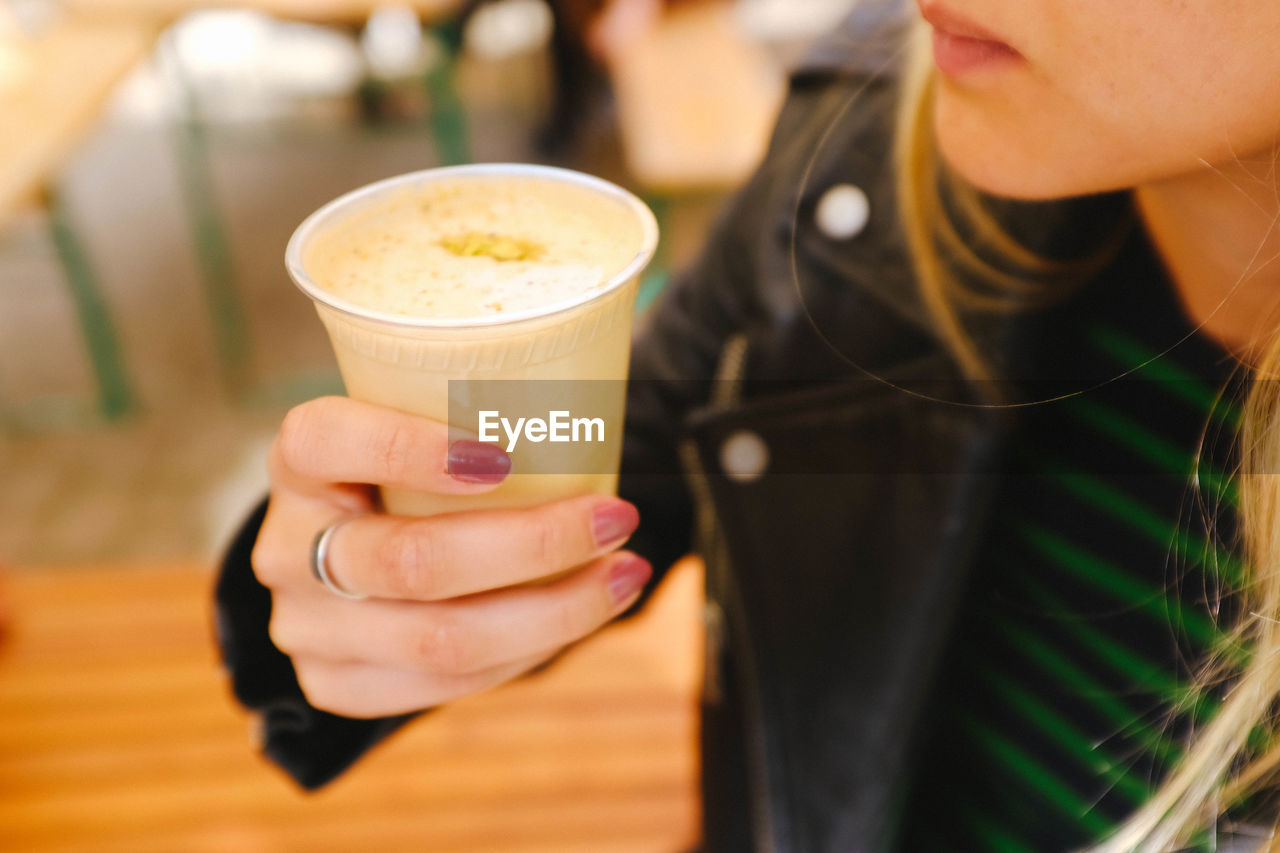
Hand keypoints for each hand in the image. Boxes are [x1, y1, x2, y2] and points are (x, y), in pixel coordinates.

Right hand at [251, 396, 650, 718]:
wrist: (351, 550)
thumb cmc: (413, 472)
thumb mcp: (418, 426)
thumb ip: (475, 416)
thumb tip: (596, 401)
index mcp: (299, 459)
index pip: (329, 442)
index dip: (412, 450)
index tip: (506, 455)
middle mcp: (287, 547)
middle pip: (412, 560)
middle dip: (534, 544)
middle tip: (615, 517)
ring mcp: (305, 626)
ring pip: (441, 639)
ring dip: (554, 612)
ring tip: (625, 575)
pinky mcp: (334, 683)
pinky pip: (446, 684)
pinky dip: (526, 653)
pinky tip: (577, 619)